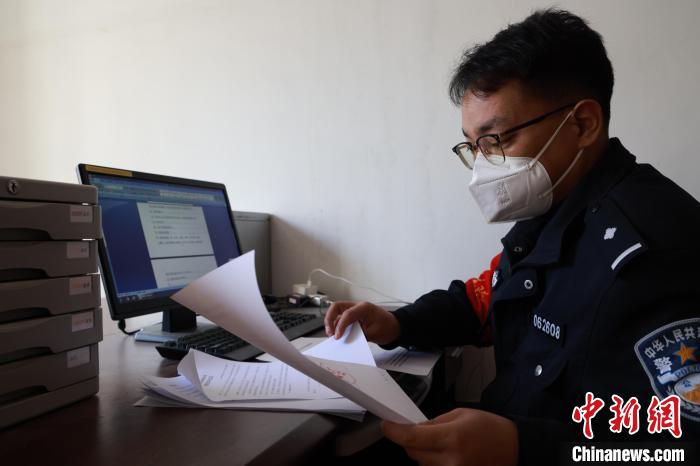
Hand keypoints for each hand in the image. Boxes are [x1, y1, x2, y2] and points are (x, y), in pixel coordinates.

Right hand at [323, 301, 400, 345]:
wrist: (396, 327)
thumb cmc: (387, 327)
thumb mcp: (374, 333)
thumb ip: (359, 335)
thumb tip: (346, 339)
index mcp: (364, 308)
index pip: (347, 314)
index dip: (340, 326)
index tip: (337, 337)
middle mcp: (358, 306)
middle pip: (337, 307)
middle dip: (330, 319)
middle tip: (329, 333)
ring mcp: (355, 310)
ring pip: (337, 312)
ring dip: (332, 322)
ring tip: (332, 335)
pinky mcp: (354, 316)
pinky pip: (342, 318)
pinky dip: (337, 325)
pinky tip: (337, 334)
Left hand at [381, 408, 517, 465]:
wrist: (514, 449)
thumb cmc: (490, 429)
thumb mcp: (460, 414)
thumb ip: (434, 423)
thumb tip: (413, 428)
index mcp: (452, 438)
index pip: (411, 438)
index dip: (394, 432)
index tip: (387, 425)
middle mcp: (451, 460)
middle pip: (412, 452)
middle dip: (411, 440)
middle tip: (422, 431)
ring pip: (421, 463)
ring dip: (424, 452)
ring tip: (444, 444)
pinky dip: (434, 461)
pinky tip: (449, 454)